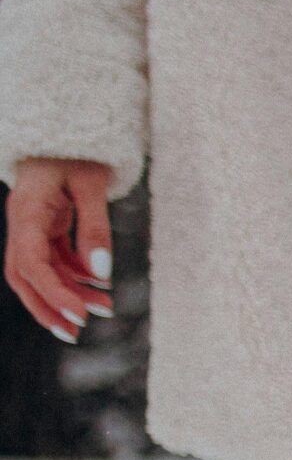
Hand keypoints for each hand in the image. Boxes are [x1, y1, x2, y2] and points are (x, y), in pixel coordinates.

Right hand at [4, 157, 114, 341]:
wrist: (69, 125)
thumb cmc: (80, 150)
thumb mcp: (92, 184)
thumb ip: (95, 228)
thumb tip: (101, 275)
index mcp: (26, 210)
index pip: (31, 263)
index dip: (54, 293)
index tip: (82, 315)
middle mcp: (22, 221)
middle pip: (23, 275)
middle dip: (47, 306)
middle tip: (75, 334)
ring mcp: (31, 224)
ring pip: (40, 270)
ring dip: (67, 293)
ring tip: (103, 311)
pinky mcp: (45, 224)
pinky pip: (54, 258)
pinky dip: (75, 275)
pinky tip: (100, 286)